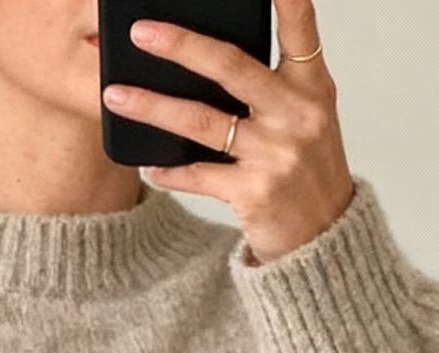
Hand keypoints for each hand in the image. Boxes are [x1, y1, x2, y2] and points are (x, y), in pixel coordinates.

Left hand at [102, 0, 353, 265]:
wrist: (323, 240)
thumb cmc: (307, 169)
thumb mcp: (305, 117)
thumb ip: (273, 82)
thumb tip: (203, 53)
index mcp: (313, 86)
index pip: (299, 27)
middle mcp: (297, 115)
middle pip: (232, 67)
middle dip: (181, 46)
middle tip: (140, 31)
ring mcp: (276, 155)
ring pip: (202, 121)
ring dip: (153, 107)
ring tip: (115, 95)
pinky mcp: (255, 194)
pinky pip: (199, 175)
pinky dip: (169, 171)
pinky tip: (148, 165)